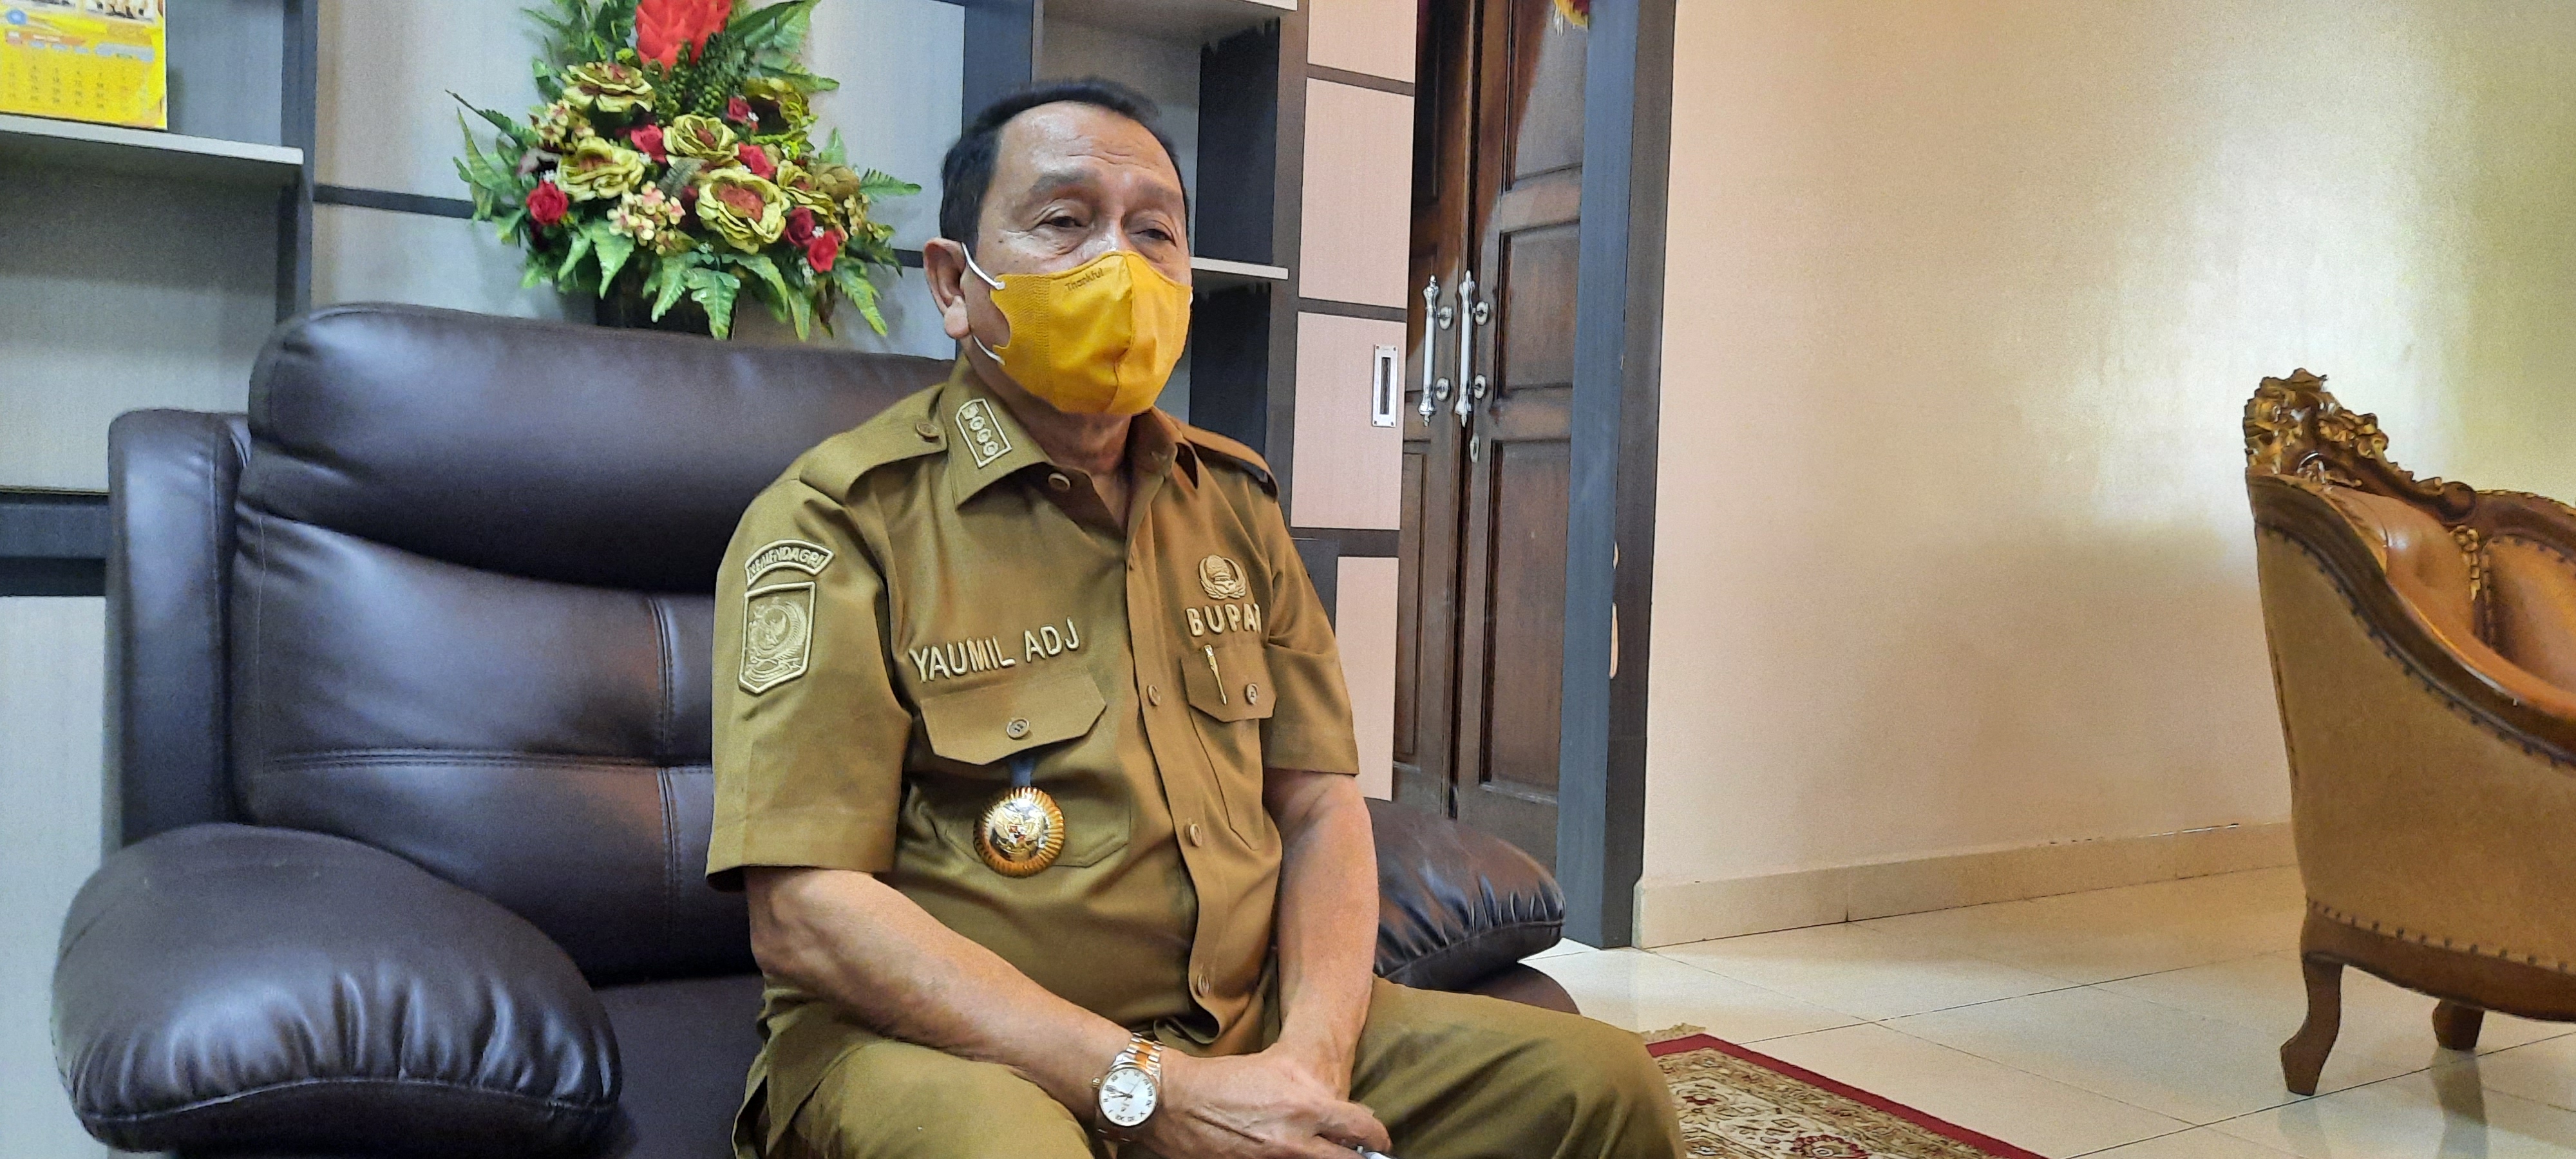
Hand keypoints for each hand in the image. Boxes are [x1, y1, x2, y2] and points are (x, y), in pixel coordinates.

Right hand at [1137, 1048, 1390, 1158]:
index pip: (1364, 1130)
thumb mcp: (1280, 1069)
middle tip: (1358, 1156)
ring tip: (1314, 1151)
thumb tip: (1346, 1116)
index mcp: (1307, 1104)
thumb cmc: (1227, 1079)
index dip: (1377, 1138)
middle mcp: (1297, 1139)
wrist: (1174, 1101)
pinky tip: (1286, 1157)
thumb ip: (1316, 1095)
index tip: (1377, 1143)